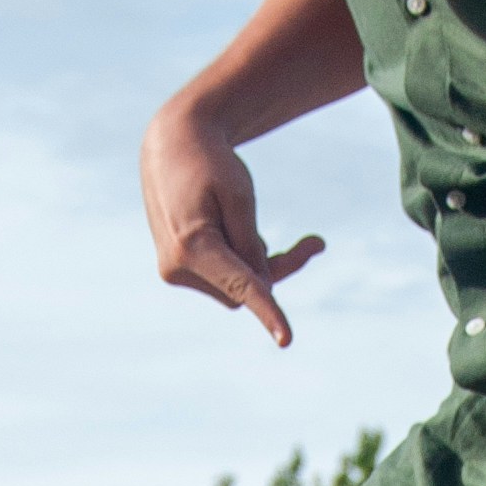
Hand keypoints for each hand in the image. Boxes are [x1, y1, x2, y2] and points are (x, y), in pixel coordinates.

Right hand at [138, 98, 324, 348]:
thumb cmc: (208, 163)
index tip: (286, 340)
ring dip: (258, 264)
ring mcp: (174, 272)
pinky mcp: (178, 269)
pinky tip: (244, 228)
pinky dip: (242, 262)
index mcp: (190, 247)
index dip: (267, 312)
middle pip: (242, 290)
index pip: (240, 286)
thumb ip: (251, 244)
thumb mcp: (239, 195)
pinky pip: (223, 278)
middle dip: (275, 270)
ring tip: (278, 229)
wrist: (170, 145)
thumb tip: (261, 288)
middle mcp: (176, 268)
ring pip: (234, 286)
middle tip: (315, 243)